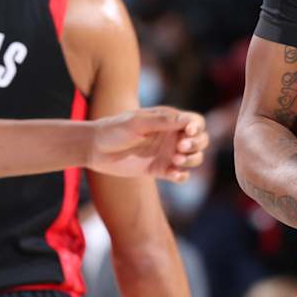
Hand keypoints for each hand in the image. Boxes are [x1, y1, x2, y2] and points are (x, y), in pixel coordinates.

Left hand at [88, 107, 207, 180]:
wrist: (95, 149)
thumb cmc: (114, 130)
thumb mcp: (137, 122)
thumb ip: (162, 121)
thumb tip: (189, 121)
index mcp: (168, 120)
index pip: (195, 122)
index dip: (197, 128)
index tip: (188, 132)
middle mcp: (171, 137)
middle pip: (200, 141)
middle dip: (197, 145)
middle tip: (181, 147)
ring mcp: (167, 154)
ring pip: (194, 158)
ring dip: (192, 160)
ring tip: (177, 160)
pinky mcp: (160, 170)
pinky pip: (180, 175)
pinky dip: (182, 176)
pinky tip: (174, 174)